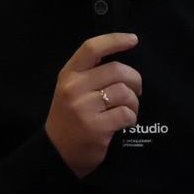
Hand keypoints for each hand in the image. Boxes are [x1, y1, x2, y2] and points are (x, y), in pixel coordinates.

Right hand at [45, 33, 141, 177]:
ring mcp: (84, 108)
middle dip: (135, 80)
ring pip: (125, 93)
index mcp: (69, 75)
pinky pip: (127, 114)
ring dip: (134, 102)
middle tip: (136, 90)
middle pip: (117, 70)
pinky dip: (131, 118)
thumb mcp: (70, 90)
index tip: (133, 39)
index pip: (92, 48)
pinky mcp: (96, 127)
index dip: (115, 40)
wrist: (57, 153)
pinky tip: (124, 122)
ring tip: (127, 109)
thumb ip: (90, 74)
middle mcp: (74, 88)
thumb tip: (122, 62)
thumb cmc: (69, 118)